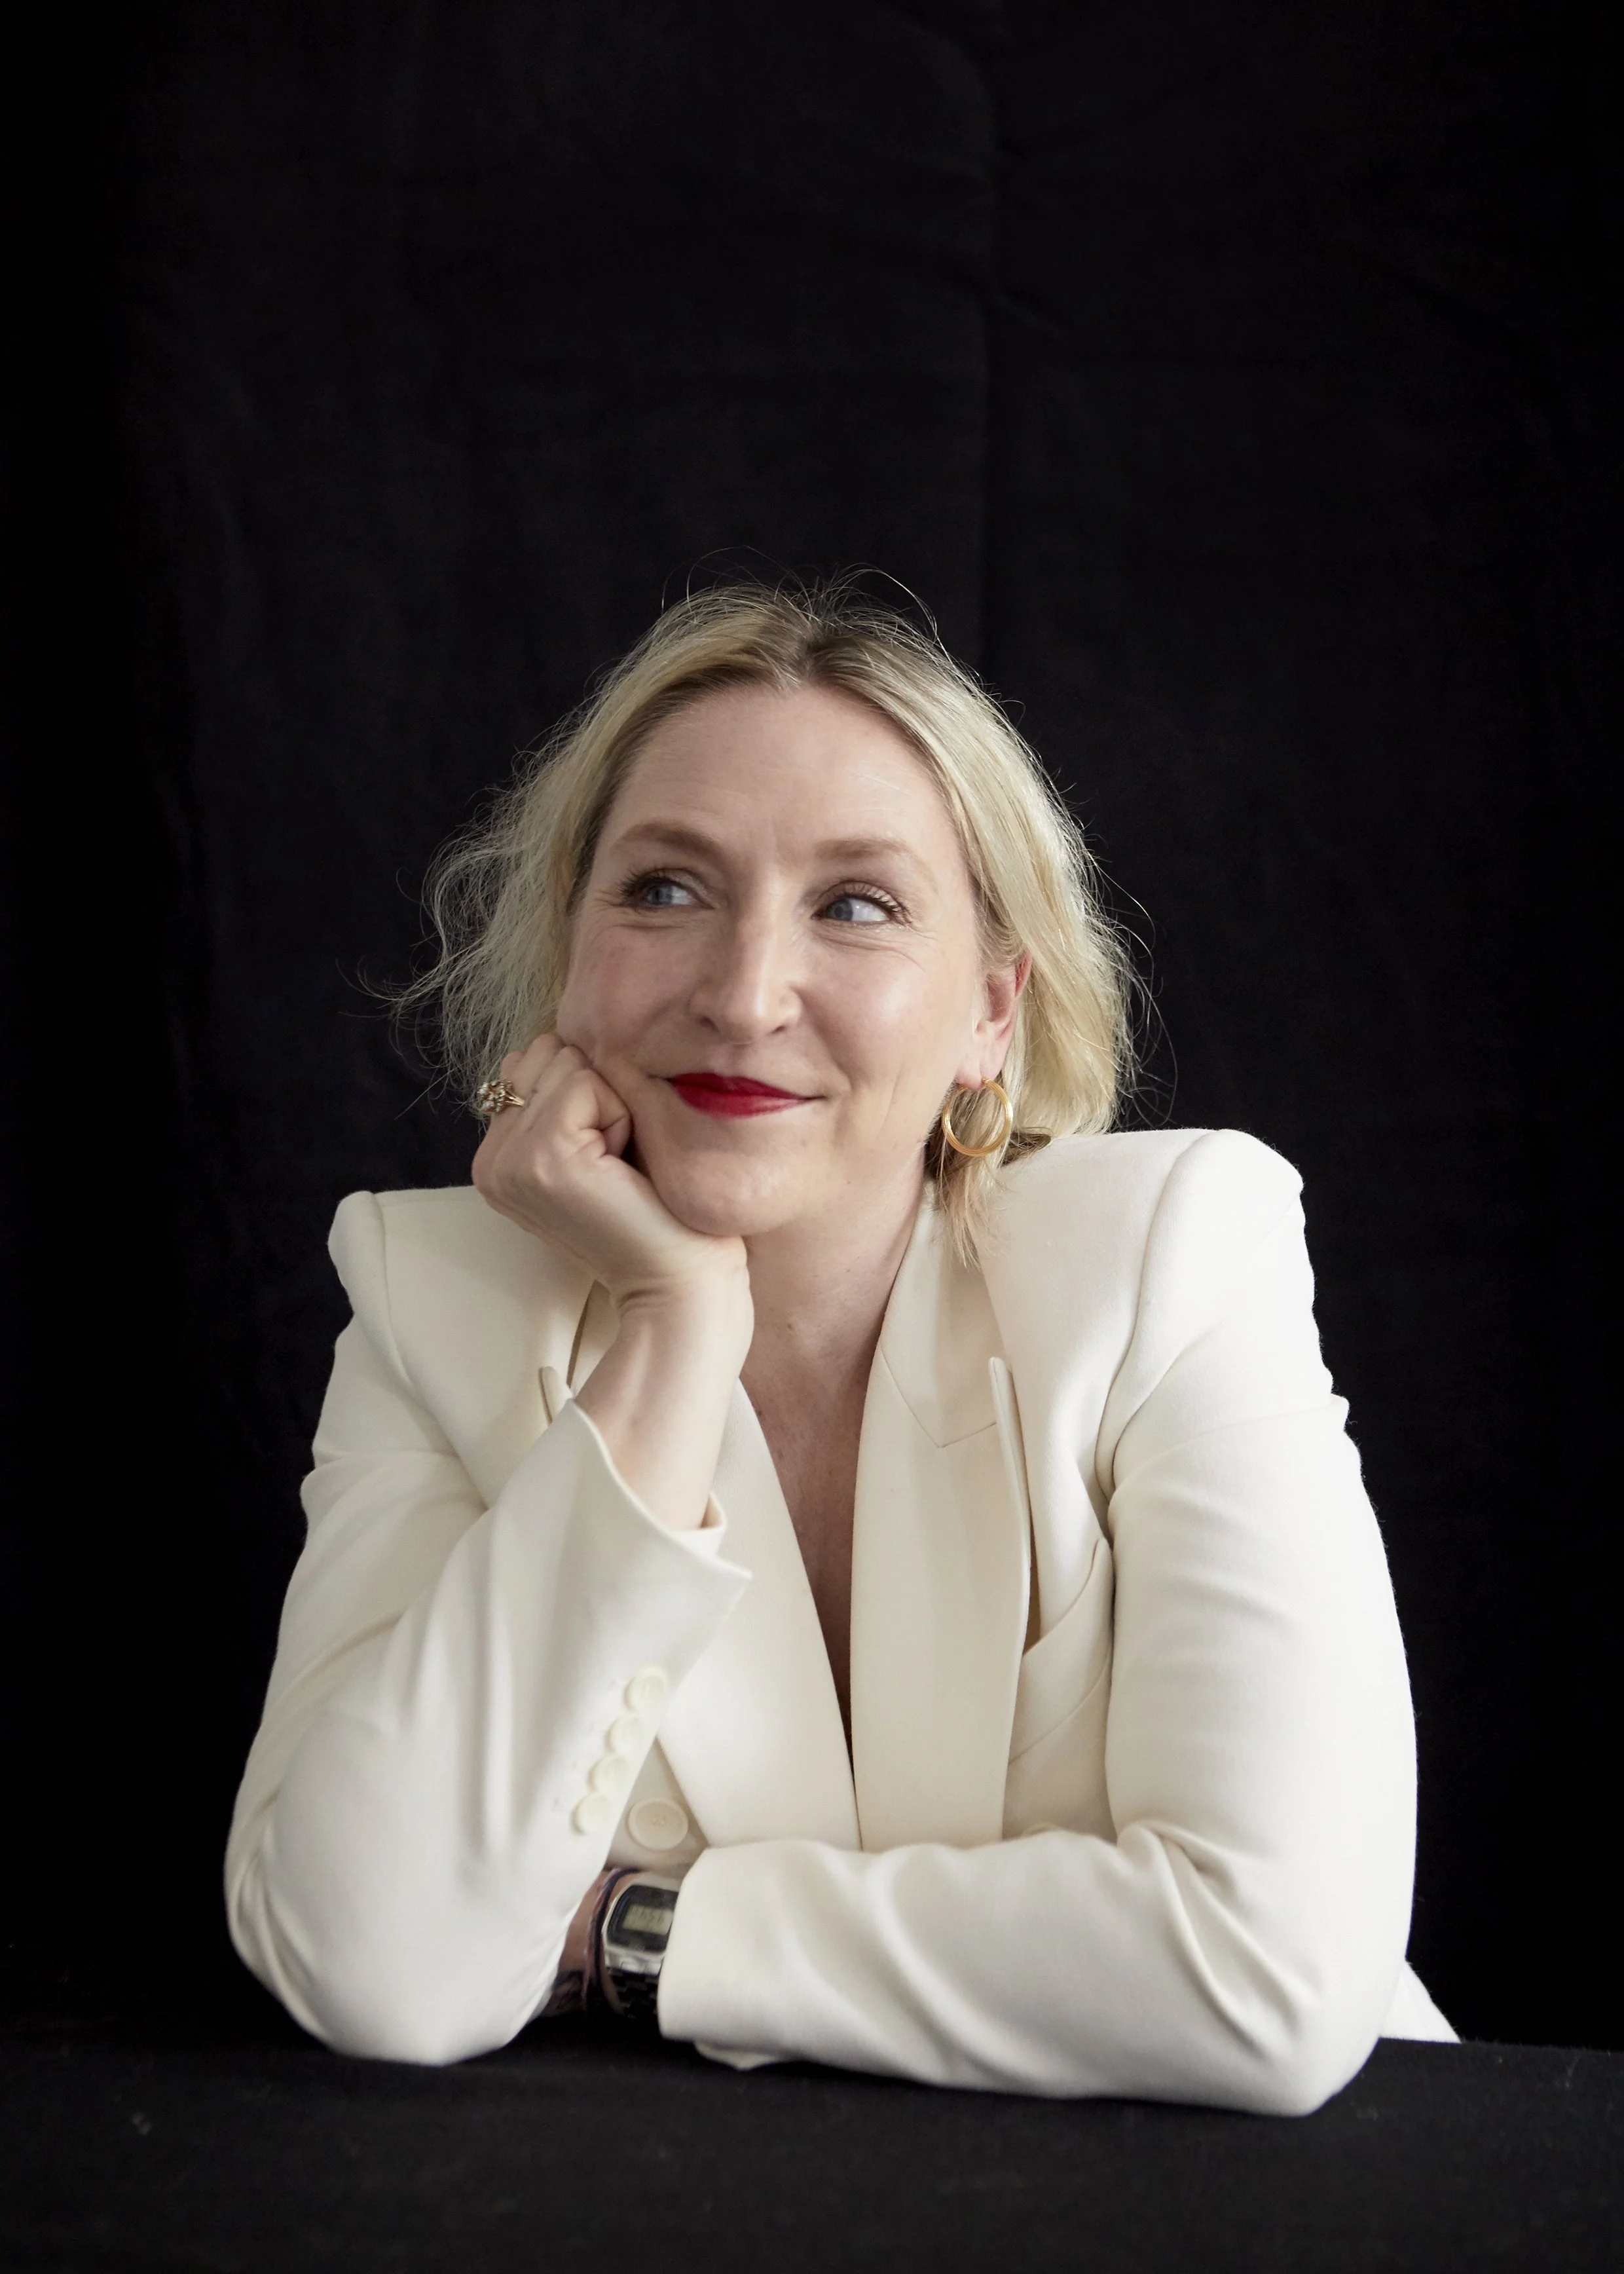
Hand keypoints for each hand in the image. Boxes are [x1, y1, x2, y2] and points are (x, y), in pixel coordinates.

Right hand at [473, 1035, 750, 1526]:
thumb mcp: (602, 1148)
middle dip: (600, 1092)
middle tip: (619, 1162)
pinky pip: (584, 1083)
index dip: (593, 1093)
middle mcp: (490, 1160)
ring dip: (612, 1102)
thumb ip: (565, 1098)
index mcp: (499, 1157)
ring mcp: (508, 1160)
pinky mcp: (540, 1158)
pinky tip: (624, 1168)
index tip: (611, 1158)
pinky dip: (620, 1114)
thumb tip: (550, 1043)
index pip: (538, 1060)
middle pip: (548, 1051)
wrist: (680, 1284)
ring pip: (566, 1061)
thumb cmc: (660, 1218)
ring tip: (622, 1165)